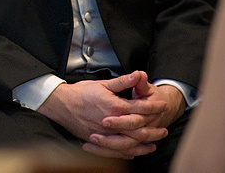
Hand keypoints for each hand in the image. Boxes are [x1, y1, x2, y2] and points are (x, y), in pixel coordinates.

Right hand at [37, 71, 168, 159]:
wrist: (61, 104)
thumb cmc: (80, 93)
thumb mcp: (102, 84)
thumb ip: (122, 81)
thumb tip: (138, 74)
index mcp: (115, 106)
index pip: (141, 108)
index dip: (154, 106)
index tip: (163, 105)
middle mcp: (112, 123)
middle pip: (139, 129)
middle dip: (154, 129)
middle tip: (164, 129)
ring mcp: (105, 134)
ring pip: (131, 142)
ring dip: (145, 142)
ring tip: (155, 141)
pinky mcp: (98, 141)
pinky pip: (118, 150)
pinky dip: (130, 151)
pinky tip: (137, 150)